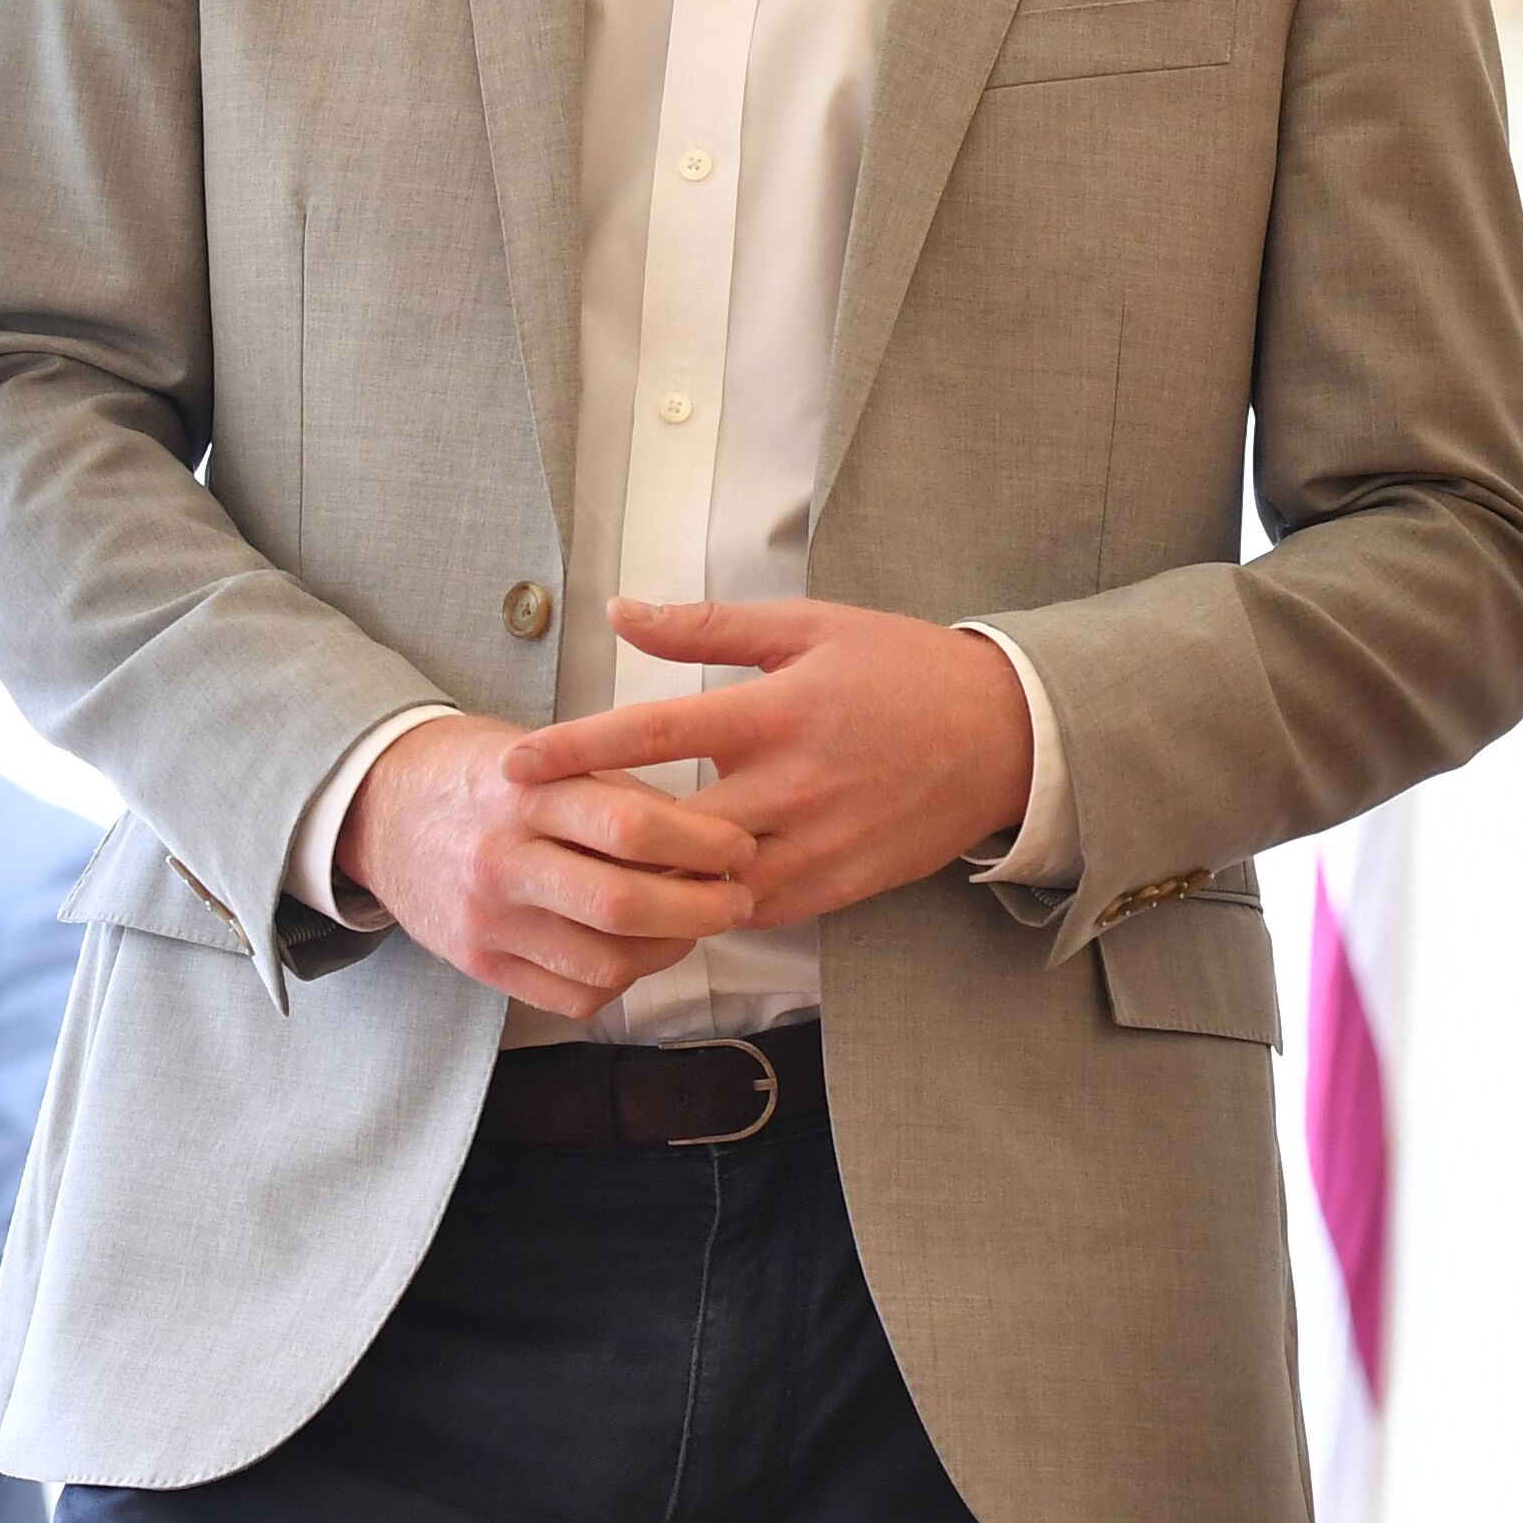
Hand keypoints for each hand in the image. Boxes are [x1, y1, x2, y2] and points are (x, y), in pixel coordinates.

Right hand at [337, 711, 758, 1016]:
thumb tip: (709, 839)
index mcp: (526, 792)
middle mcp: (502, 860)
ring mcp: (486, 920)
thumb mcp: (551, 755)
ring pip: (604, 963)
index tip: (741, 848)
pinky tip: (637, 951)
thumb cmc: (484, 774)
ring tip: (692, 926)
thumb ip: (622, 793)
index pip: (631, 825)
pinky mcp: (478, 964)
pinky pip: (572, 996)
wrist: (382, 807)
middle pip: (622, 905)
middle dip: (700, 909)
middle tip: (738, 900)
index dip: (702, 843)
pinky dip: (621, 982)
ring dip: (668, 952)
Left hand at [509, 600, 1031, 925]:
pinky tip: (673, 897)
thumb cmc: (903, 669)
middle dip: (599, 840)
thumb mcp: (809, 626)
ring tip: (591, 878)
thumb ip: (707, 626)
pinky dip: (708, 908)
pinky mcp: (842, 885)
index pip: (655, 733)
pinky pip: (756, 912)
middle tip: (536, 839)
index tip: (515, 765)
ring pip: (708, 886)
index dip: (577, 750)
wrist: (1007, 734)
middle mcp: (793, 784)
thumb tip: (618, 611)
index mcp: (778, 710)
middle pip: (671, 830)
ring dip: (651, 886)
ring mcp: (819, 842)